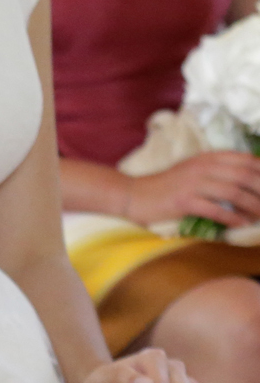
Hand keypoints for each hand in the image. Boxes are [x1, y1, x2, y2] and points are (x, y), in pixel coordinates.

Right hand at [124, 152, 259, 227]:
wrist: (134, 195)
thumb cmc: (166, 187)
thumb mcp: (193, 172)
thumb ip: (218, 173)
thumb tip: (248, 184)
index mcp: (207, 158)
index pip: (246, 160)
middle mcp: (202, 167)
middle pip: (244, 175)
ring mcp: (192, 183)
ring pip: (233, 191)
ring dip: (253, 206)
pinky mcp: (183, 200)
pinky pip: (214, 209)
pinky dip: (231, 218)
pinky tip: (242, 225)